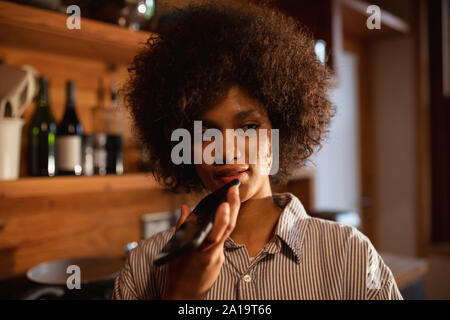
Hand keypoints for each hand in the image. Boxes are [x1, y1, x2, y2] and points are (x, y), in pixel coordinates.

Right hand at [162, 185, 239, 299]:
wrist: (186, 296)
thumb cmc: (178, 275)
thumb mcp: (176, 251)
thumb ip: (182, 228)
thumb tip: (186, 208)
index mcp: (201, 254)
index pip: (215, 234)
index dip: (222, 218)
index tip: (225, 203)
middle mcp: (214, 255)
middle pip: (228, 228)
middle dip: (233, 206)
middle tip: (234, 188)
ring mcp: (220, 257)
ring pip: (227, 232)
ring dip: (230, 213)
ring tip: (231, 195)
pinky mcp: (220, 258)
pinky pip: (222, 238)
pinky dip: (222, 225)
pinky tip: (221, 214)